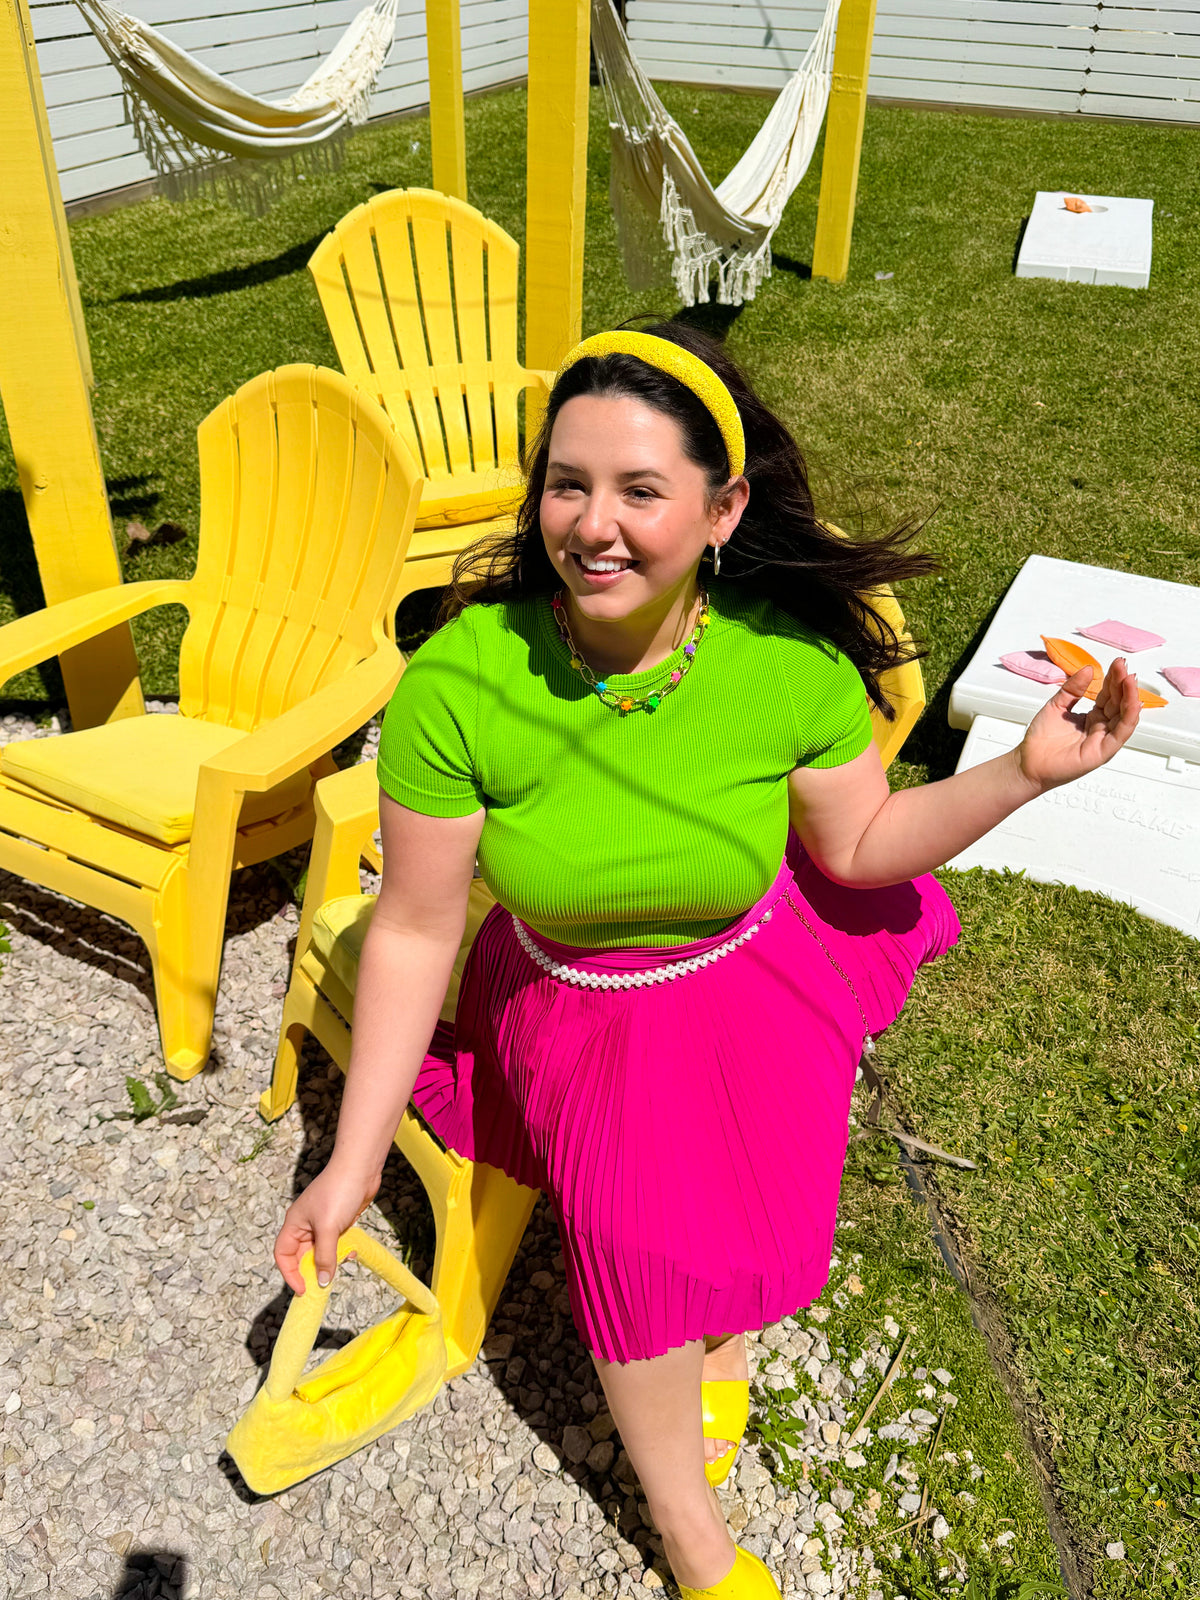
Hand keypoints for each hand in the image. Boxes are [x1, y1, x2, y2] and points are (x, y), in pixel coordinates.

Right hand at [273, 1160, 379, 1295]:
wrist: (361, 1168)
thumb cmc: (339, 1192)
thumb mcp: (328, 1228)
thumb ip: (325, 1257)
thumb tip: (322, 1281)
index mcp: (294, 1224)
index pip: (283, 1255)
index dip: (290, 1274)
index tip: (304, 1289)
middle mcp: (305, 1225)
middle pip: (302, 1256)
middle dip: (313, 1271)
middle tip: (325, 1285)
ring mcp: (322, 1223)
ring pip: (321, 1251)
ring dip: (332, 1260)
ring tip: (344, 1261)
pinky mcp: (338, 1222)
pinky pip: (336, 1243)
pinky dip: (342, 1250)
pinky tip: (353, 1251)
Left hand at [1015, 656, 1140, 794]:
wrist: (1028, 762)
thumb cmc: (1041, 739)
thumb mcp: (1057, 705)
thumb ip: (1073, 689)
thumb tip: (1088, 670)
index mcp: (1092, 717)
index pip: (1108, 695)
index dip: (1113, 679)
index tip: (1116, 663)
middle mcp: (1101, 728)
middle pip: (1118, 703)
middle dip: (1122, 683)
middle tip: (1122, 665)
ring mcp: (1103, 740)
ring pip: (1124, 716)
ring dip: (1130, 697)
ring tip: (1130, 679)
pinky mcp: (1103, 752)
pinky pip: (1121, 733)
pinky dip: (1130, 717)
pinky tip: (1133, 703)